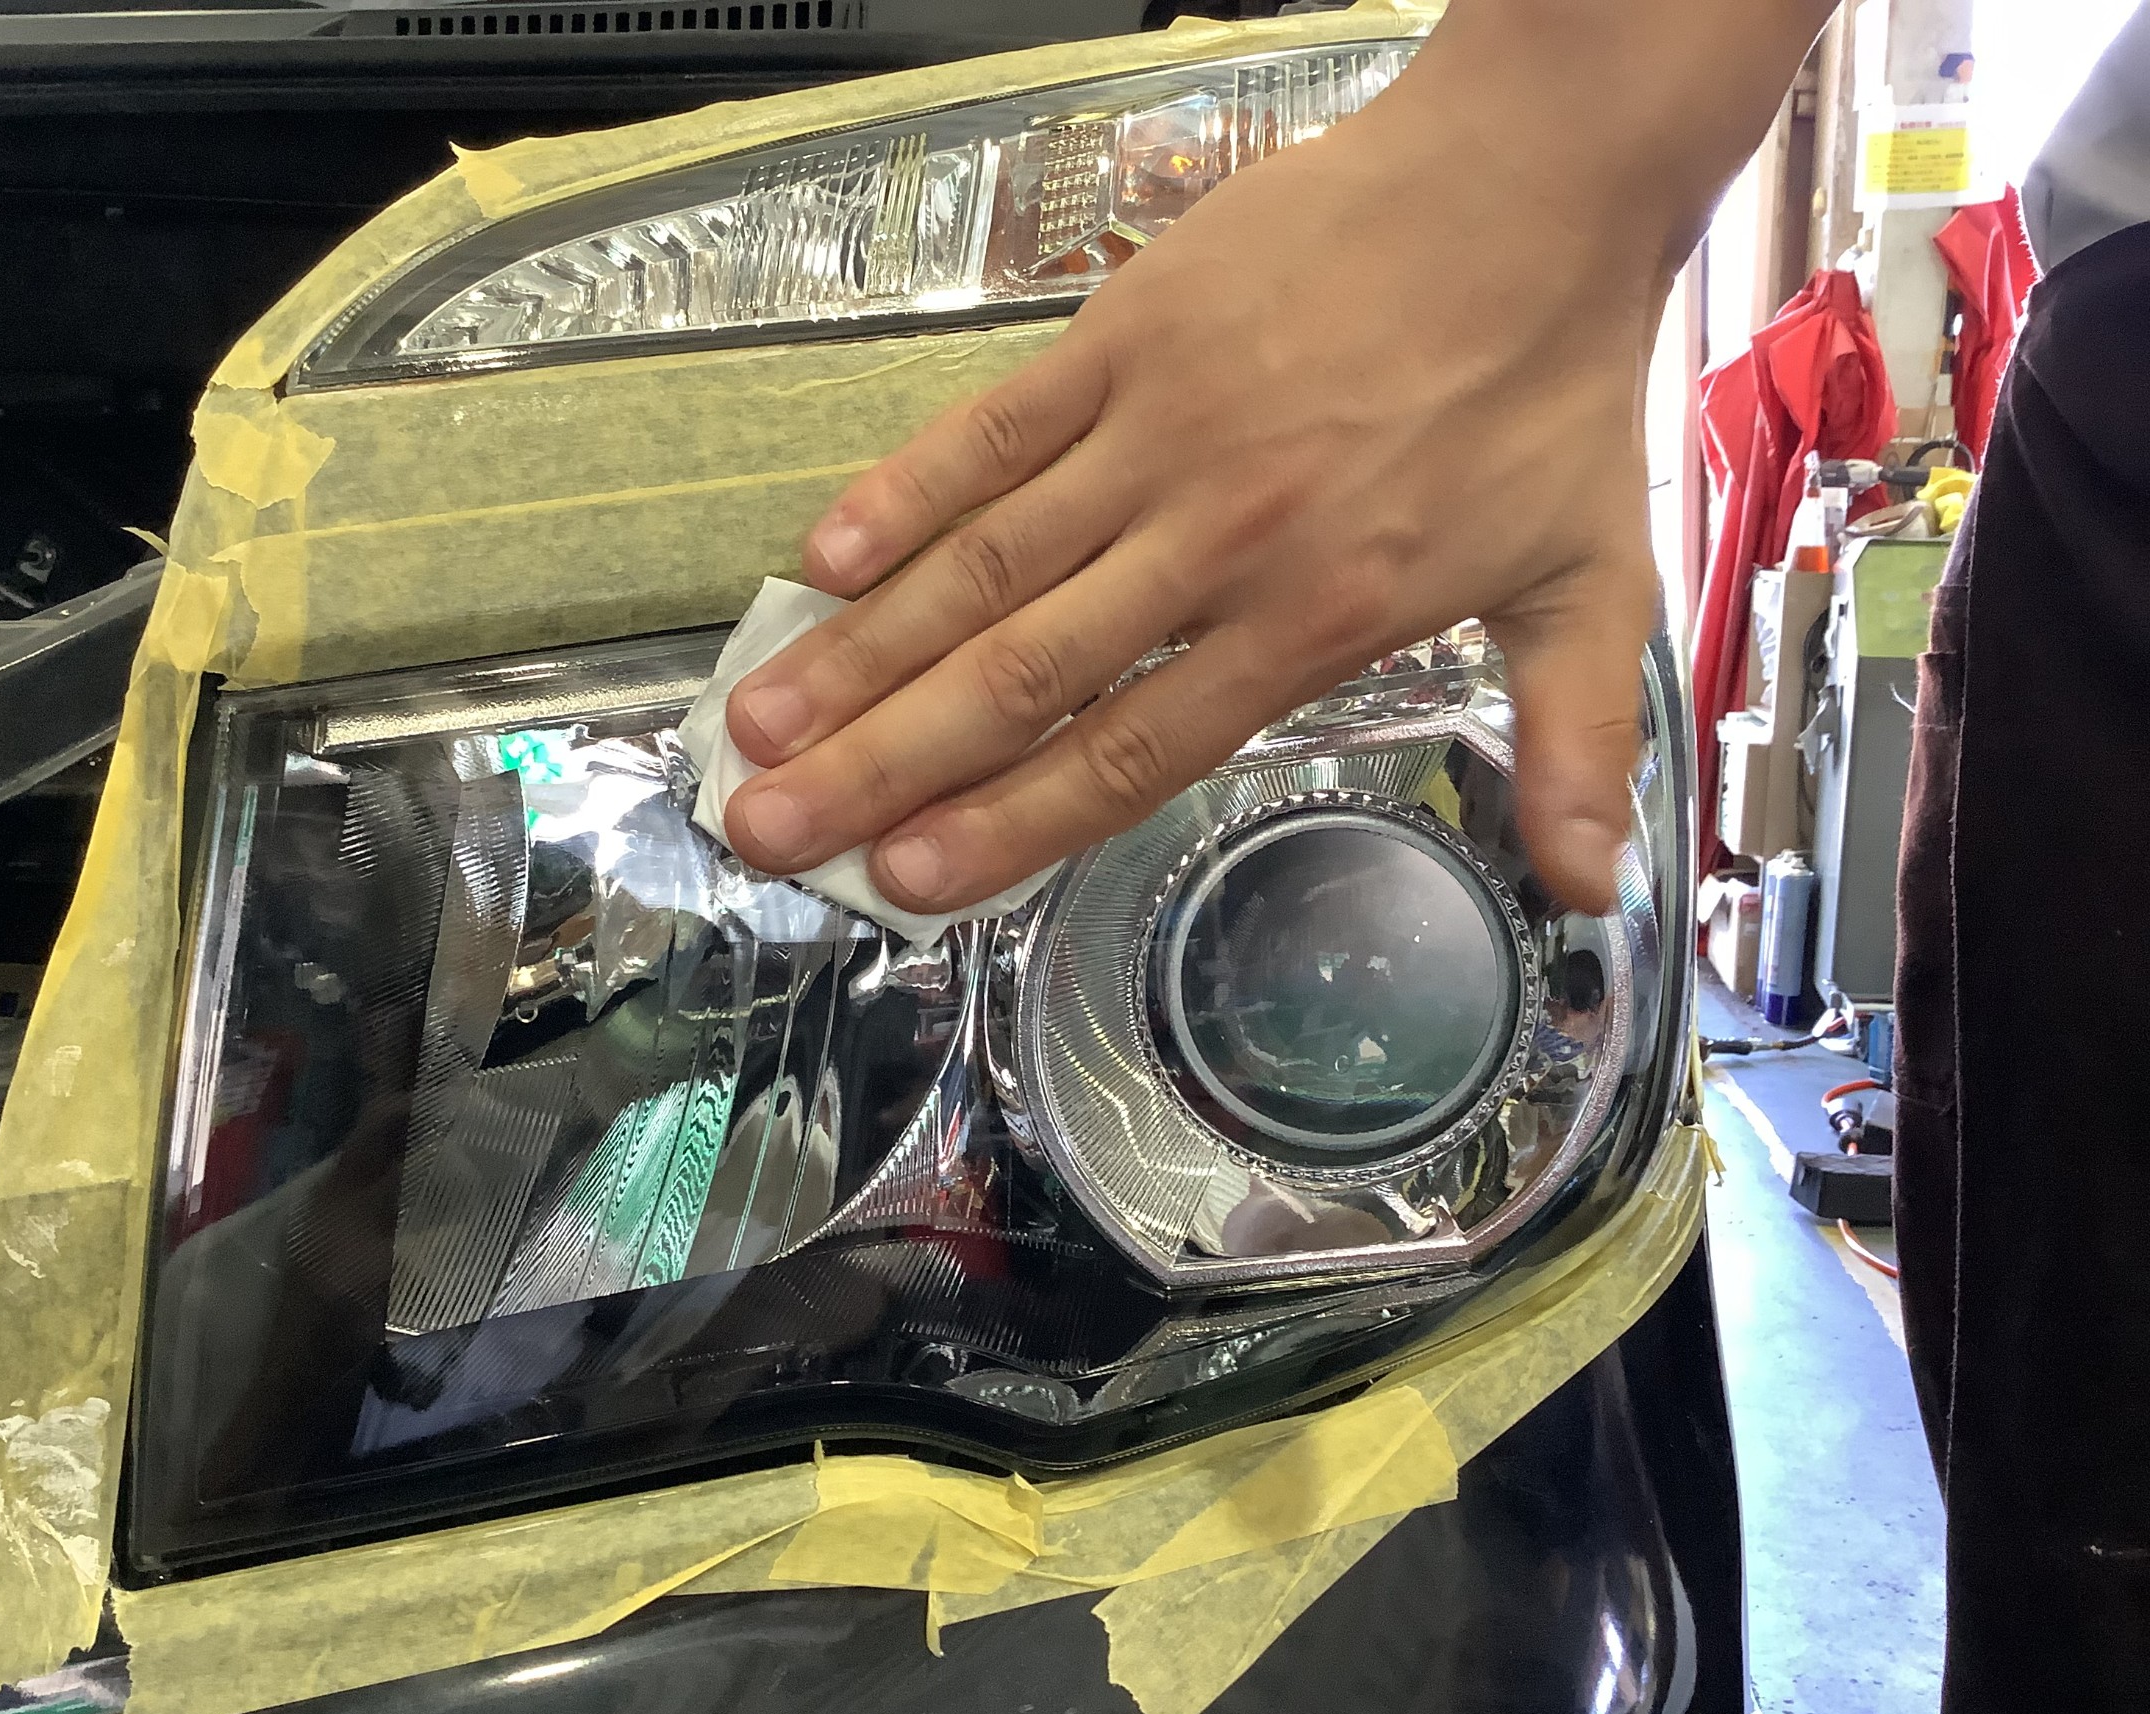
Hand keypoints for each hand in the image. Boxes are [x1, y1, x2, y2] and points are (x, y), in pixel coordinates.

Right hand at [719, 5, 1812, 915]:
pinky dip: (903, 493)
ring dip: (863, 651)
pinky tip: (818, 561)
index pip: (1133, 747)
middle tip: (771, 829)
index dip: (1011, 820)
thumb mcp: (1589, 582)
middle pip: (1023, 676)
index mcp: (1316, 616)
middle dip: (887, 764)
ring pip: (984, 566)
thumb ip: (1576, 747)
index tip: (909, 879)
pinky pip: (991, 431)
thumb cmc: (1547, 383)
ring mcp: (1158, 435)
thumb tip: (1591, 892)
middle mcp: (1217, 541)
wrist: (1531, 184)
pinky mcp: (1127, 338)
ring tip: (760, 722)